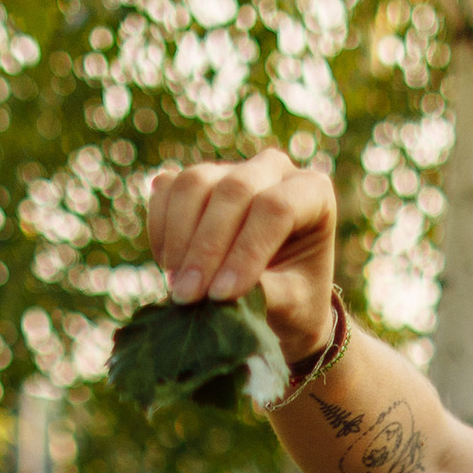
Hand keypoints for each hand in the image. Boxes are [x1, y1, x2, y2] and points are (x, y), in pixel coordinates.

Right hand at [145, 149, 337, 359]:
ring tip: (178, 286)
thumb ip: (267, 294)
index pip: (276, 208)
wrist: (278, 296)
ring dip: (178, 238)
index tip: (221, 296)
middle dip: (206, 247)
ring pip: (194, 182)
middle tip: (188, 296)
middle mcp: (274, 168)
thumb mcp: (293, 304)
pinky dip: (160, 228)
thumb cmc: (296, 298)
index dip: (245, 251)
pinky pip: (167, 188)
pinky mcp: (198, 180)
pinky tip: (169, 267)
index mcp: (313, 192)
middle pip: (233, 190)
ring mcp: (232, 167)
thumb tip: (220, 290)